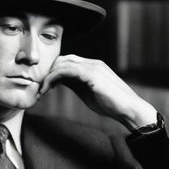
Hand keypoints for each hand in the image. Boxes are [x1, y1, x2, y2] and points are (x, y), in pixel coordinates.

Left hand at [39, 55, 157, 129]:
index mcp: (92, 66)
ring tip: (40, 89)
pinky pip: (66, 71)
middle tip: (40, 87)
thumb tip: (59, 83)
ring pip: (62, 63)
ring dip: (48, 75)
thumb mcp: (89, 93)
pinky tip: (47, 89)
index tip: (46, 85)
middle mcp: (92, 63)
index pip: (68, 61)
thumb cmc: (112, 104)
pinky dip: (53, 78)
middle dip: (49, 71)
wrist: (129, 109)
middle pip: (63, 59)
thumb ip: (76, 85)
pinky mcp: (91, 74)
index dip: (54, 71)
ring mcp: (92, 67)